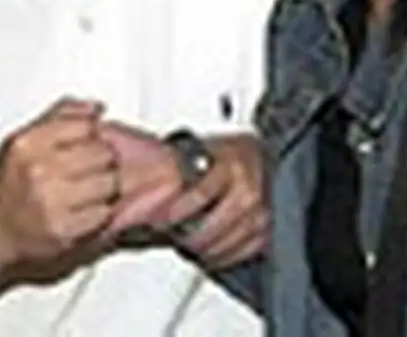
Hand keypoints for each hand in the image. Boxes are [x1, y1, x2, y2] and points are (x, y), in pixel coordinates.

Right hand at [0, 99, 118, 273]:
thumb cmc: (10, 182)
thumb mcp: (24, 138)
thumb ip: (62, 114)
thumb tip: (97, 108)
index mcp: (27, 144)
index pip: (87, 126)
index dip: (92, 135)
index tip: (85, 144)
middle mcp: (37, 171)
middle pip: (103, 153)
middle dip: (102, 160)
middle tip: (87, 170)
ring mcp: (50, 202)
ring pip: (109, 182)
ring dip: (104, 187)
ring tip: (86, 189)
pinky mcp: (63, 230)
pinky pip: (104, 212)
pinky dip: (98, 212)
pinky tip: (81, 210)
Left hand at [100, 127, 267, 269]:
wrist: (260, 156)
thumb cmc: (226, 154)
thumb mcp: (199, 150)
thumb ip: (177, 166)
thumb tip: (140, 177)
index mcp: (228, 164)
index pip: (198, 195)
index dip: (176, 213)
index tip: (161, 220)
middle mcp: (246, 188)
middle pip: (211, 227)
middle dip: (188, 236)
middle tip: (174, 235)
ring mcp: (259, 209)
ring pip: (225, 243)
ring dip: (203, 249)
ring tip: (189, 244)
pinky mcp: (265, 227)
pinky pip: (243, 251)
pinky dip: (224, 255)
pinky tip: (210, 251)